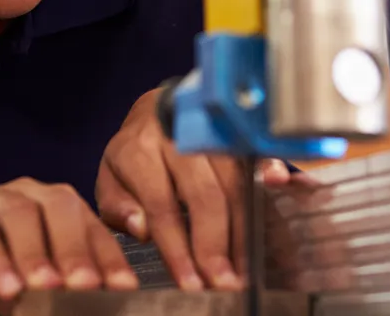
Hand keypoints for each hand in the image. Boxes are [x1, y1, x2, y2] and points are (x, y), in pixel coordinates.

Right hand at [0, 177, 137, 312]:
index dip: (109, 256)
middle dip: (76, 248)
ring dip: (36, 254)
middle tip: (87, 286)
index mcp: (56, 205)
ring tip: (46, 288)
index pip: (91, 225)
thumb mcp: (35, 286)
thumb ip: (62, 294)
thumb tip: (95, 313)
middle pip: (60, 207)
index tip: (124, 287)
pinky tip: (8, 289)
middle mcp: (29, 194)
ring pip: (19, 216)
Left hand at [95, 88, 290, 291]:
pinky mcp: (232, 129)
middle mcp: (178, 137)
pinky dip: (269, 169)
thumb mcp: (110, 178)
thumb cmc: (134, 154)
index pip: (161, 205)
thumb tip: (141, 228)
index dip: (177, 248)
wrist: (158, 107)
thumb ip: (118, 206)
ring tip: (246, 265)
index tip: (190, 282)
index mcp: (139, 150)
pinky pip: (255, 151)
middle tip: (225, 282)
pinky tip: (279, 185)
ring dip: (242, 226)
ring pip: (233, 179)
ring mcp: (208, 130)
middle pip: (203, 194)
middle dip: (215, 244)